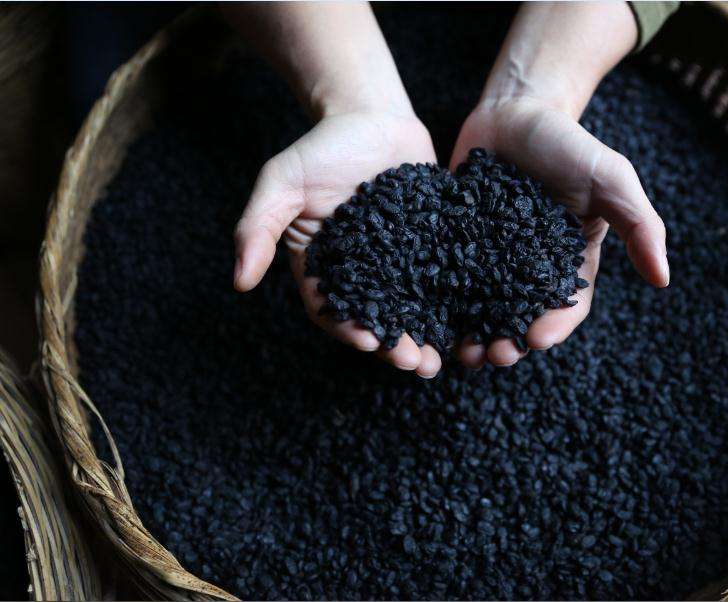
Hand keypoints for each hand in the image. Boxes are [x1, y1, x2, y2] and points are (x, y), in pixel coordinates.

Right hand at [233, 110, 444, 377]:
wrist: (373, 116)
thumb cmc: (322, 147)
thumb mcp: (282, 181)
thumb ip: (258, 226)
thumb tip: (239, 282)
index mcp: (324, 267)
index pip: (333, 309)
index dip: (349, 330)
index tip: (370, 344)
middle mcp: (364, 272)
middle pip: (378, 318)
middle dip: (396, 346)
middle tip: (417, 365)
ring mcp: (401, 262)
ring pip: (414, 308)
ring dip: (427, 336)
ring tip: (443, 358)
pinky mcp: (433, 247)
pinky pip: (445, 279)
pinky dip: (455, 302)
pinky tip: (472, 319)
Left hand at [449, 96, 668, 368]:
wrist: (515, 111)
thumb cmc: (569, 144)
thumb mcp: (611, 178)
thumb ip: (640, 224)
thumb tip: (664, 279)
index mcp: (571, 262)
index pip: (568, 305)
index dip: (555, 327)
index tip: (537, 340)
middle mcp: (530, 269)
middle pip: (521, 317)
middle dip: (509, 342)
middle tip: (493, 356)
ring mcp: (490, 260)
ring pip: (482, 309)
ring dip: (474, 335)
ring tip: (462, 353)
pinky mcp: (456, 246)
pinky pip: (448, 280)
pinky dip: (441, 304)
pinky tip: (429, 319)